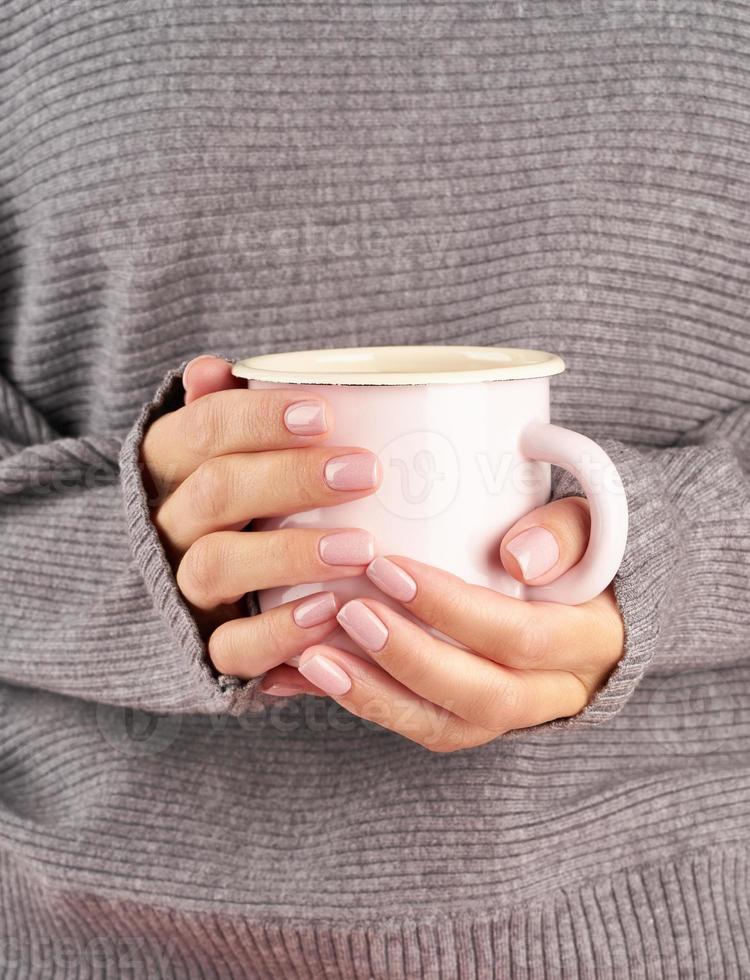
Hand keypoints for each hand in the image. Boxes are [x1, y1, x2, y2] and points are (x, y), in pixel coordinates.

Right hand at [141, 355, 381, 672]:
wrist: (206, 593)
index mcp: (171, 466)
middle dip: (291, 478)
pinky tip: (329, 613)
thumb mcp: (232, 452)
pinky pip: (230, 648)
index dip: (257, 419)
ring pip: (216, 564)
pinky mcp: (204, 646)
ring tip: (361, 548)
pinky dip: (278, 633)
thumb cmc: (245, 500)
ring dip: (290, 553)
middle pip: (215, 492)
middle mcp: (168, 524)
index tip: (323, 414)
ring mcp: (184, 588)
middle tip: (366, 470)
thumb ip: (230, 410)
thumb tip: (212, 370)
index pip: (201, 430)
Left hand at [260, 497, 624, 750]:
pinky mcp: (472, 721)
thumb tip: (518, 557)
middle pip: (482, 697)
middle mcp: (556, 692)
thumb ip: (563, 532)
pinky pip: (418, 725)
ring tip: (311, 659)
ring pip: (444, 726)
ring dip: (373, 695)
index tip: (387, 567)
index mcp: (589, 641)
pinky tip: (311, 676)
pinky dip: (363, 702)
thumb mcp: (587, 525)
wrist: (586, 603)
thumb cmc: (573, 550)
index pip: (519, 636)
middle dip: (407, 658)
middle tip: (346, 614)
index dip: (452, 609)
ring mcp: (513, 716)